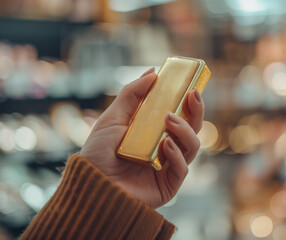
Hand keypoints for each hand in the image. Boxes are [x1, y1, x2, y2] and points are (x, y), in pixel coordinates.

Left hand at [80, 68, 203, 207]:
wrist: (90, 184)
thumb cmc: (98, 153)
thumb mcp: (113, 117)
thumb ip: (132, 94)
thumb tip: (152, 73)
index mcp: (155, 133)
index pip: (180, 116)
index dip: (190, 102)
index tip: (192, 86)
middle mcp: (165, 149)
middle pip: (193, 129)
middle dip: (196, 112)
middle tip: (191, 96)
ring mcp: (168, 167)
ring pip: (192, 146)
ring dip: (184, 130)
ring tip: (168, 119)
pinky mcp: (168, 185)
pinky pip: (183, 168)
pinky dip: (177, 154)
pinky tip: (165, 145)